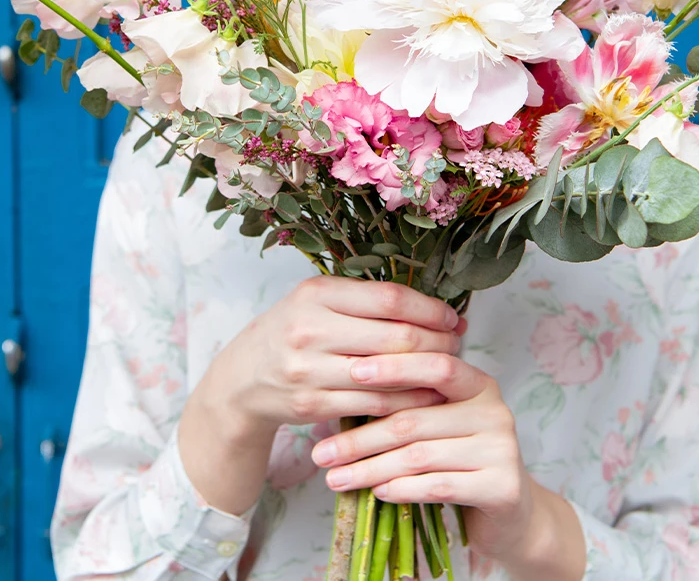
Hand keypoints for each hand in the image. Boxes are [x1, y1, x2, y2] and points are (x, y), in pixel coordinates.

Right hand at [194, 277, 465, 440]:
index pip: (390, 298)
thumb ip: (365, 300)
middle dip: (438, 343)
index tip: (452, 317)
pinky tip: (426, 396)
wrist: (242, 379)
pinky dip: (408, 401)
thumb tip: (433, 307)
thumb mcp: (317, 302)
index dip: (430, 309)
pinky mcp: (313, 404)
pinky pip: (376, 404)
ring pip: (390, 375)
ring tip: (449, 371)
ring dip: (429, 375)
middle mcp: (310, 329)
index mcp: (316, 294)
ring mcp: (310, 370)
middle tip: (457, 346)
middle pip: (395, 337)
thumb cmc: (292, 332)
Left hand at [307, 352, 538, 562]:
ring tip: (336, 479)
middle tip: (321, 453)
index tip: (353, 372)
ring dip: (371, 469)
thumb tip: (341, 399)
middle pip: (415, 420)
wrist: (511, 516)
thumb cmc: (462, 463)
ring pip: (420, 455)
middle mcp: (495, 411)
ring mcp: (502, 450)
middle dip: (361, 438)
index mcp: (479, 385)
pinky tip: (378, 492)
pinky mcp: (502, 487)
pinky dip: (403, 489)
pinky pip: (439, 485)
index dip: (395, 367)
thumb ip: (409, 409)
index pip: (436, 365)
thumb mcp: (440, 427)